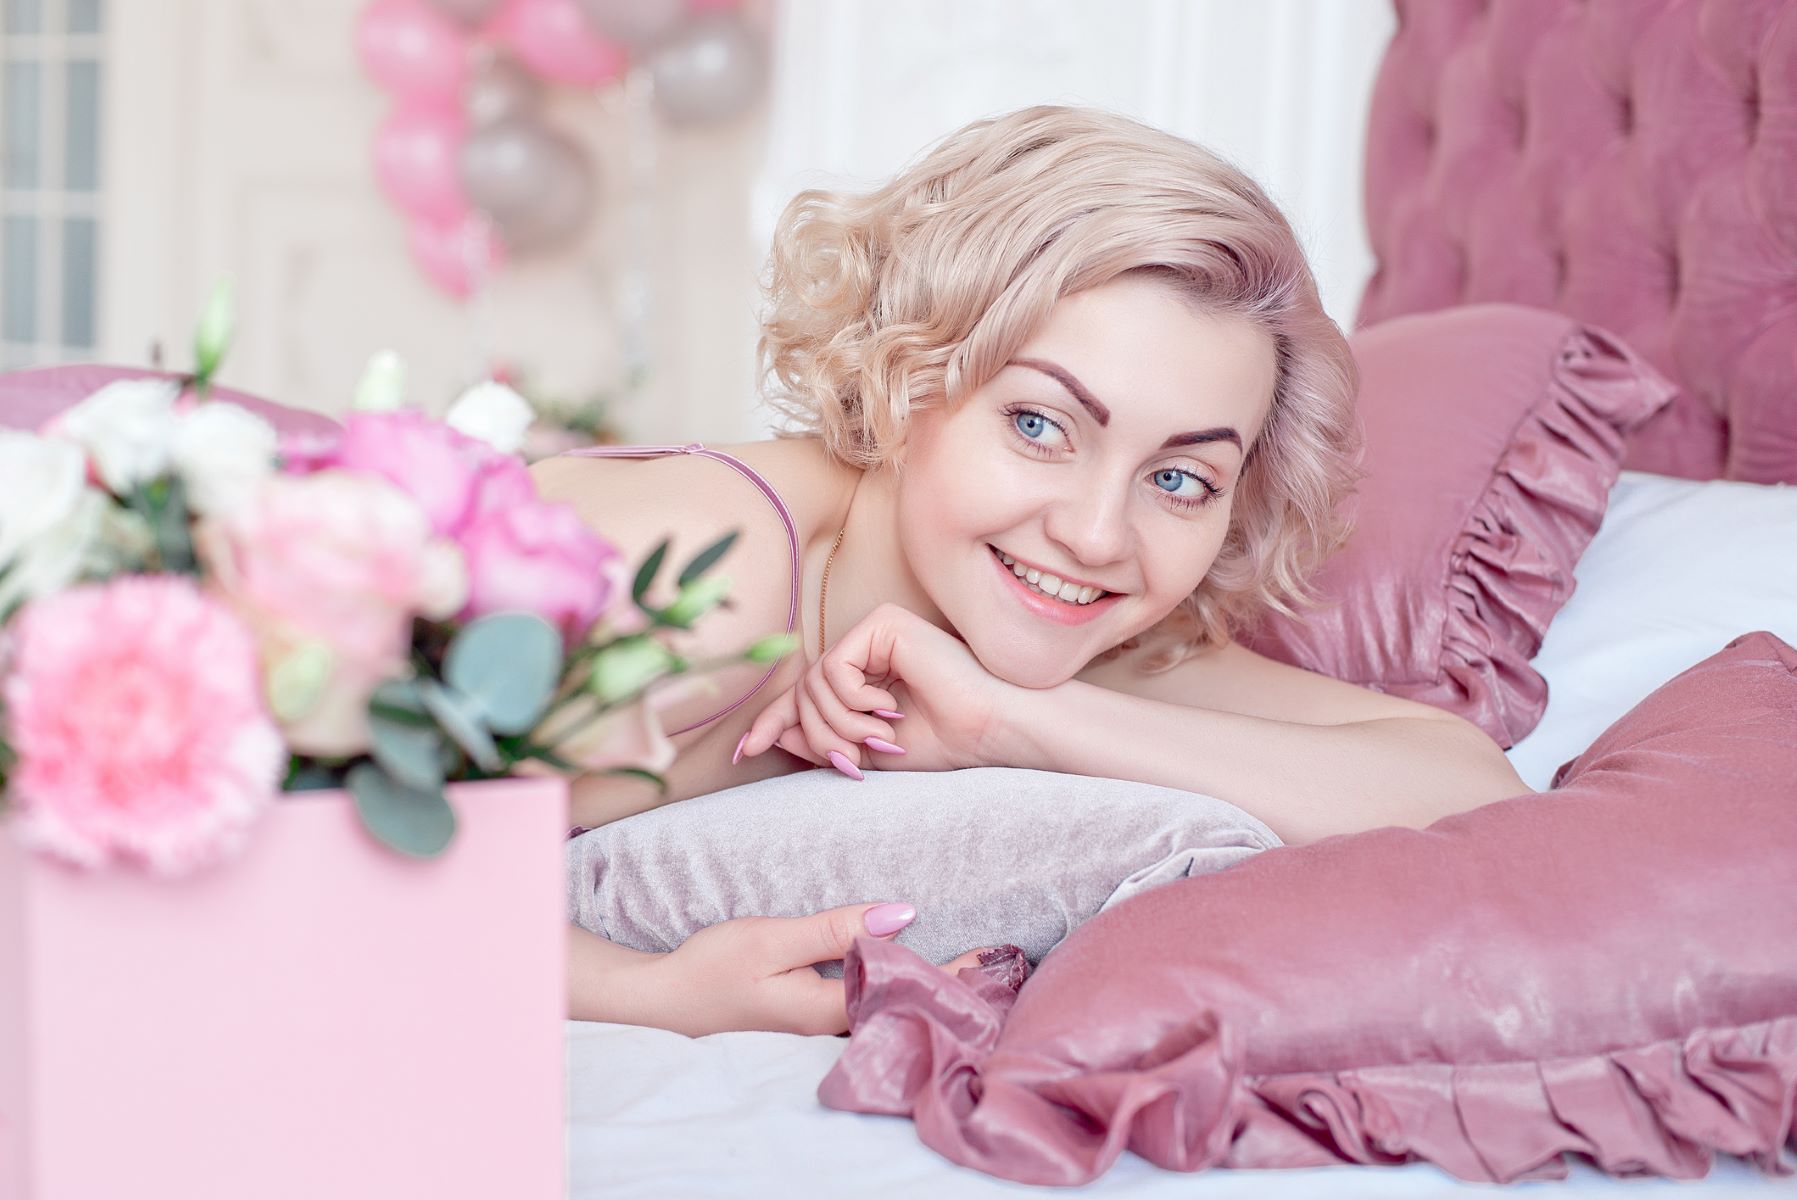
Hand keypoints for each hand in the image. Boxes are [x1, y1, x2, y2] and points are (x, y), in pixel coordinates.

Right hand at [622, 901, 1003, 1036]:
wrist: (662, 1001)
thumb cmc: (712, 968)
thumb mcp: (773, 939)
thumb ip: (835, 929)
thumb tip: (902, 916)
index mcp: (830, 1011)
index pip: (906, 992)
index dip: (952, 976)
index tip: (992, 959)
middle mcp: (832, 1029)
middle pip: (905, 1010)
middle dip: (951, 990)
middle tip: (998, 969)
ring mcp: (820, 1029)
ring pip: (888, 1012)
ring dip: (926, 990)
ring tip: (969, 973)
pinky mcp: (809, 1021)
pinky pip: (866, 1009)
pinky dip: (895, 990)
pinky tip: (909, 975)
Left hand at [738, 602, 1016, 774]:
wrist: (989, 730)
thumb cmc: (945, 742)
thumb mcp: (869, 750)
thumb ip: (824, 740)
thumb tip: (774, 733)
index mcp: (867, 674)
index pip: (806, 694)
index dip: (772, 721)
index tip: (743, 751)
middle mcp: (868, 646)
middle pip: (804, 691)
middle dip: (817, 735)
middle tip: (851, 762)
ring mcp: (875, 631)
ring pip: (814, 682)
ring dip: (840, 723)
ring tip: (880, 739)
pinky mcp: (883, 623)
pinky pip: (834, 665)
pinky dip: (854, 699)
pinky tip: (889, 708)